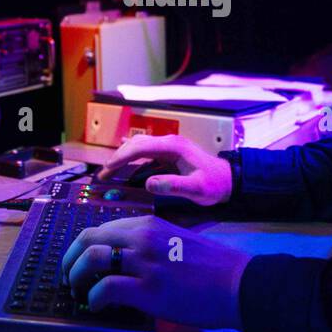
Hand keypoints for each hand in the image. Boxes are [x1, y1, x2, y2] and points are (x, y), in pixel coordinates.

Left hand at [61, 215, 251, 329]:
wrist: (238, 284)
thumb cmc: (212, 267)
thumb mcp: (176, 242)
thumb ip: (149, 245)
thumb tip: (122, 260)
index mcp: (148, 226)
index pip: (100, 228)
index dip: (82, 247)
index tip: (79, 262)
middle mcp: (142, 239)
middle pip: (88, 239)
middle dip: (71, 259)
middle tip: (70, 277)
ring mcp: (144, 263)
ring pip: (91, 260)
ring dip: (77, 277)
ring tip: (79, 292)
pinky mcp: (149, 290)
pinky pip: (106, 289)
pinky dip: (94, 299)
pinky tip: (98, 307)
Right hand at [97, 133, 233, 205]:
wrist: (229, 180)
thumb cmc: (214, 184)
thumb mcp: (196, 188)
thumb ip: (173, 186)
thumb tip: (149, 184)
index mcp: (174, 147)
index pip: (141, 147)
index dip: (121, 157)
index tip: (107, 169)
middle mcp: (169, 142)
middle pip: (136, 144)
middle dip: (117, 158)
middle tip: (102, 175)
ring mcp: (169, 147)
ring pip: (139, 147)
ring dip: (123, 158)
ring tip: (108, 174)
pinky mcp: (169, 154)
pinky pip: (146, 155)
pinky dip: (132, 162)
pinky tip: (124, 171)